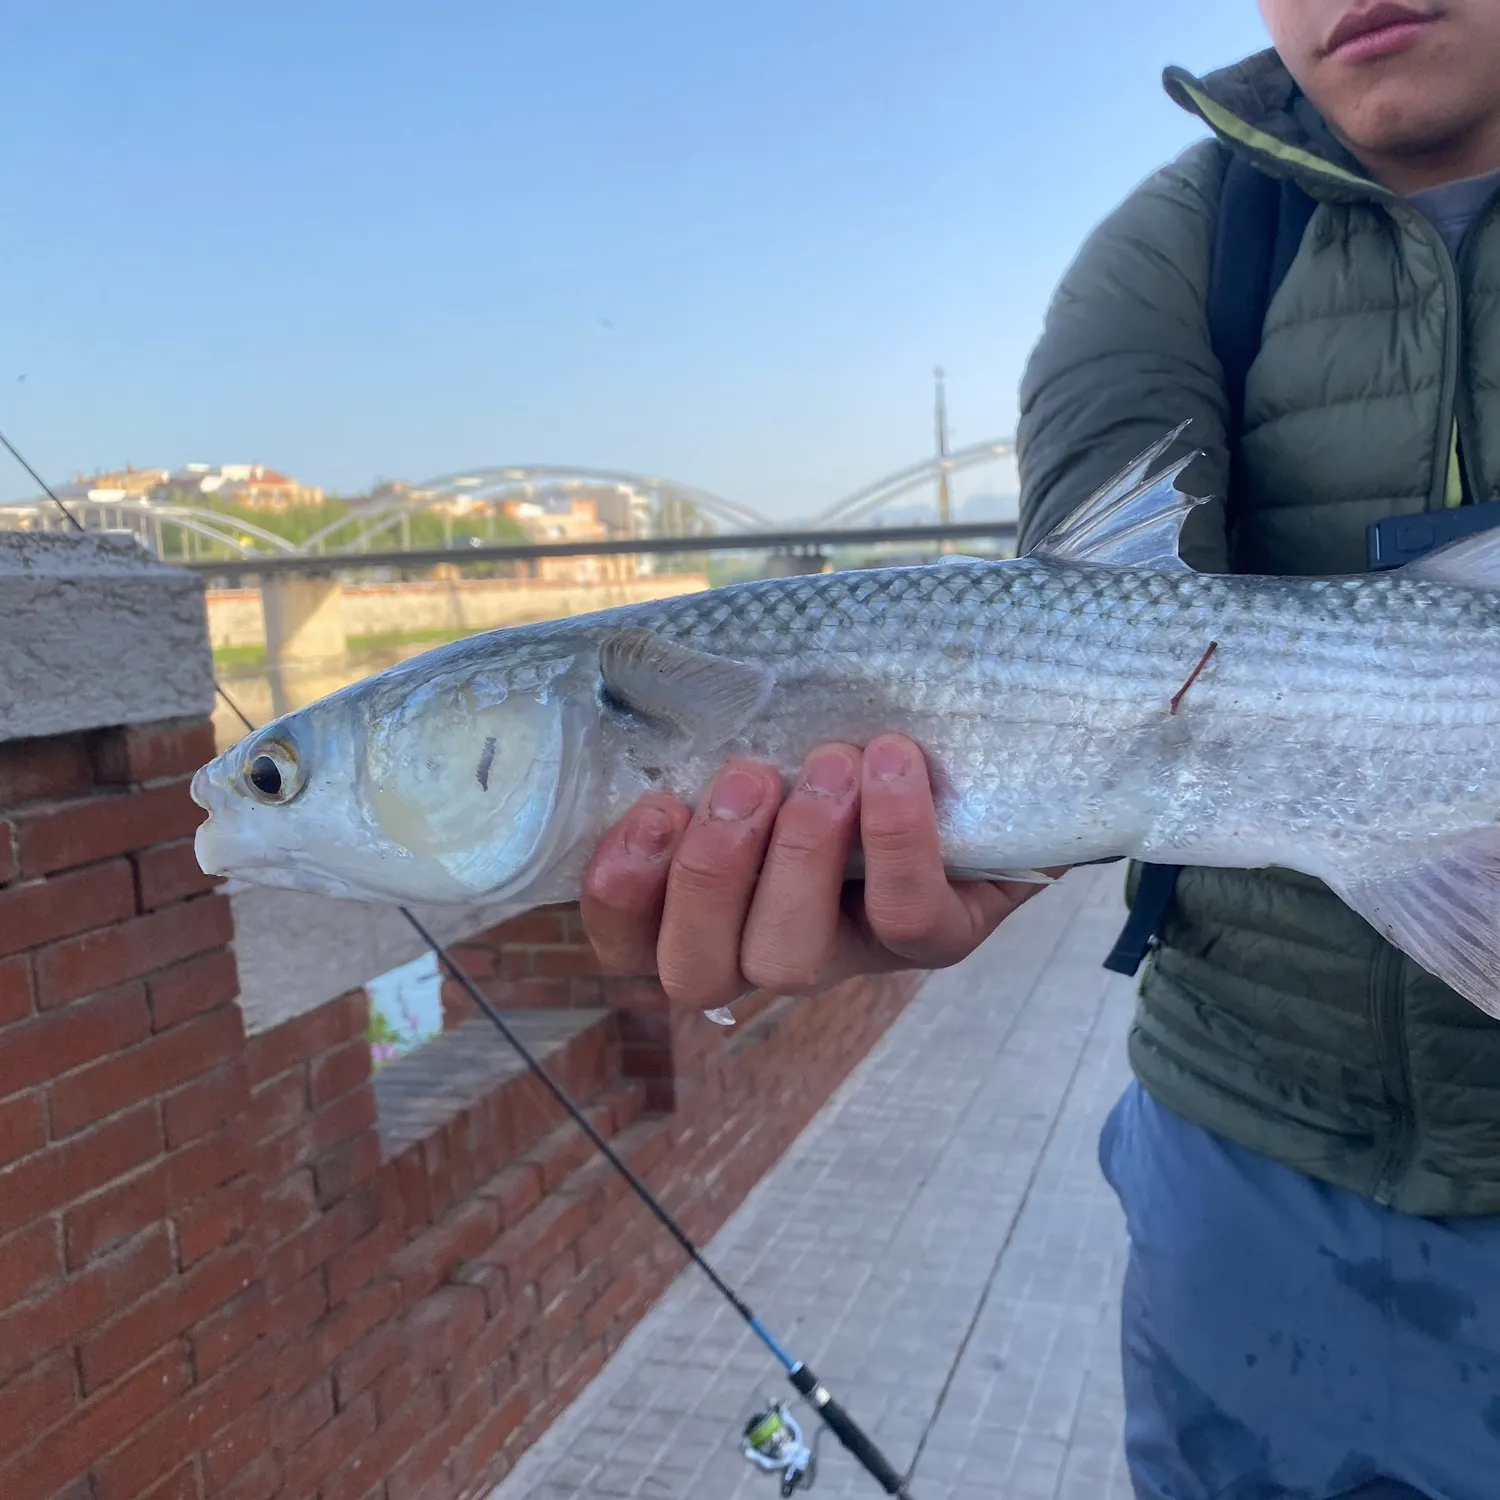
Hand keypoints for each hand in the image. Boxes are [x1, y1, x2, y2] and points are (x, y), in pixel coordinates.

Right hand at [579, 732, 1062, 1008]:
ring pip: (790, 962)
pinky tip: (892, 762)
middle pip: (698, 972)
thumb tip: (642, 689)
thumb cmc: (842, 726)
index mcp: (711, 902)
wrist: (983, 743)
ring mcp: (855, 951)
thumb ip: (703, 722)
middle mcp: (771, 943)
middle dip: (709, 875)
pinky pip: (909, 921)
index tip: (649, 808)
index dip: (620, 896)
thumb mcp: (764, 722)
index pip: (630, 943)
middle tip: (747, 778)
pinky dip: (896, 841)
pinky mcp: (941, 938)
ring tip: (829, 764)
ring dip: (797, 858)